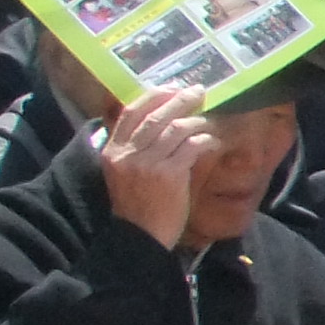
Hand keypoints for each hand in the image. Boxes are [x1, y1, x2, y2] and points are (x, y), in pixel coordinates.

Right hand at [98, 86, 211, 250]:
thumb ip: (134, 149)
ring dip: (195, 119)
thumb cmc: (136, 205)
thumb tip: (159, 121)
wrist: (139, 236)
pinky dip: (204, 140)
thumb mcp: (124, 173)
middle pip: (155, 115)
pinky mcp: (168, 174)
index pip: (130, 113)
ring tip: (207, 117)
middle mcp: (127, 154)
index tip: (170, 88)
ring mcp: (147, 163)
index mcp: (112, 151)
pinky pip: (190, 147)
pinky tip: (212, 141)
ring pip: (174, 128)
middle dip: (179, 100)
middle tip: (198, 91)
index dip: (152, 96)